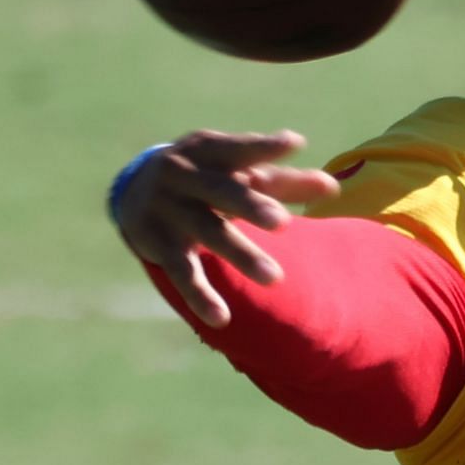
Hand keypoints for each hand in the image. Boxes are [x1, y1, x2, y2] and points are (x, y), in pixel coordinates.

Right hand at [114, 130, 339, 327]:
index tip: (293, 145)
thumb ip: (282, 181)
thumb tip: (333, 189)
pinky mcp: (155, 243)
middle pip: (221, 191)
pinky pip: (181, 271)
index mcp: (208, 151)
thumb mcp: (234, 170)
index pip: (239, 148)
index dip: (264, 147)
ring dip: (240, 254)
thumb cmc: (205, 175)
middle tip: (283, 223)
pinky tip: (222, 318)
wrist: (132, 186)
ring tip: (275, 278)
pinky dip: (200, 295)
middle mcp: (184, 175)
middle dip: (250, 205)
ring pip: (207, 232)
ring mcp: (167, 209)